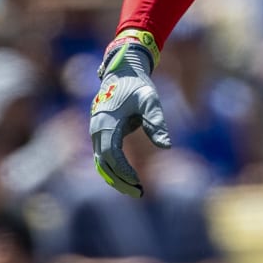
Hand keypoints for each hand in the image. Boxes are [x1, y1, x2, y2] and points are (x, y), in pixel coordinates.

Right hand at [89, 30, 169, 196]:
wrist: (123, 69)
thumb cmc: (138, 84)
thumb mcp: (150, 100)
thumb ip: (156, 122)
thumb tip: (166, 146)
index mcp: (106, 122)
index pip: (111, 155)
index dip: (123, 171)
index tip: (138, 182)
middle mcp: (97, 128)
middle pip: (103, 163)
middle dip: (119, 180)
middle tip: (139, 193)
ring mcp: (96, 130)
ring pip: (100, 161)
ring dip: (115, 177)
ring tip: (134, 189)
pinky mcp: (100, 131)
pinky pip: (102, 155)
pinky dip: (112, 168)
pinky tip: (127, 178)